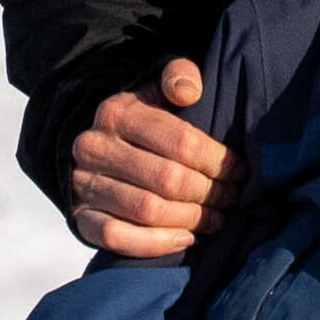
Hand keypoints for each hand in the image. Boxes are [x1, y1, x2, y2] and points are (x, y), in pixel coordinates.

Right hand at [69, 66, 228, 261]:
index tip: (239, 170)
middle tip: (231, 198)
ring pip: (147, 211)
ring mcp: (84, 185)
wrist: (97, 147)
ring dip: (191, 219)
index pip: (181, 142)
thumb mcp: (158, 88)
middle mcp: (95, 148)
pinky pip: (118, 237)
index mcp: (118, 112)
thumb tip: (189, 91)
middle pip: (168, 180)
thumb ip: (179, 76)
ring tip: (215, 218)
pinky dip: (156, 243)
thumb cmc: (143, 119)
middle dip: (210, 193)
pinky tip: (185, 238)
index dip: (219, 161)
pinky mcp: (80, 218)